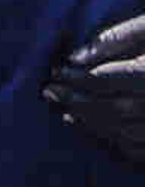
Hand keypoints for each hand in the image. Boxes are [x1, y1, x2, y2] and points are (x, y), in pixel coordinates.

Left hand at [46, 13, 144, 164]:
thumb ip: (120, 37)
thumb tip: (76, 56)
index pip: (109, 78)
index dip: (78, 76)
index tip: (56, 70)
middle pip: (116, 108)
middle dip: (79, 101)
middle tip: (51, 92)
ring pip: (128, 131)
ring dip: (92, 122)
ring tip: (65, 110)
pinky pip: (142, 149)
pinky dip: (116, 141)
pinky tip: (93, 128)